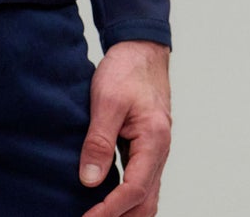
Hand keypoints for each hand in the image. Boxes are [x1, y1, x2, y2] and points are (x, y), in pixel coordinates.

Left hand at [79, 39, 171, 216]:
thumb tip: (89, 181)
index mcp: (154, 141)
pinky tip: (108, 203)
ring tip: (97, 216)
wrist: (141, 49)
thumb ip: (99, 141)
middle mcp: (159, 152)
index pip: (134, 190)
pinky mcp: (146, 148)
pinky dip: (128, 200)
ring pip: (146, 197)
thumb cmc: (126, 70)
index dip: (110, 210)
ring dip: (125, 213)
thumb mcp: (107, 100)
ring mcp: (155, 152)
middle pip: (145, 203)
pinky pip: (141, 183)